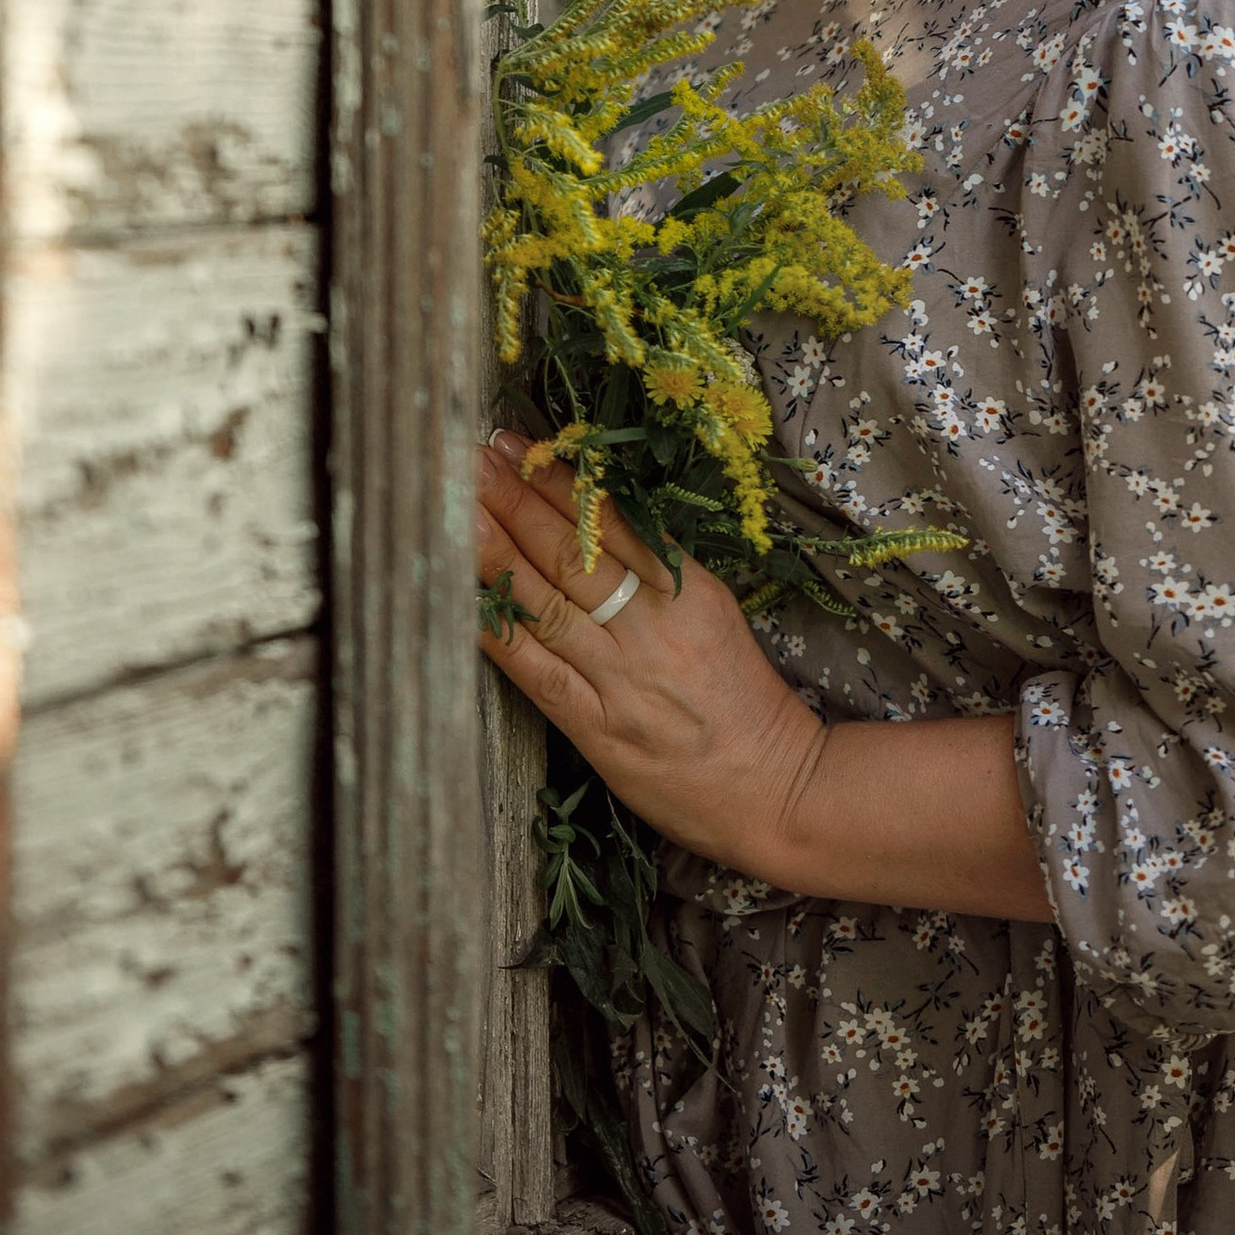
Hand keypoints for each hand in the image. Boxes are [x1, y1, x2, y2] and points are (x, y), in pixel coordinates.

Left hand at [474, 437, 827, 883]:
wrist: (776, 789)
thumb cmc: (744, 701)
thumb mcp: (716, 616)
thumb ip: (662, 572)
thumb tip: (594, 519)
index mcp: (688, 590)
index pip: (613, 521)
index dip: (558, 480)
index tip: (517, 445)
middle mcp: (653, 627)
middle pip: (572, 552)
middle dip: (515, 500)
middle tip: (471, 459)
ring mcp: (623, 679)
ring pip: (548, 603)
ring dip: (496, 552)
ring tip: (457, 510)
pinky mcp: (600, 730)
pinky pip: (538, 674)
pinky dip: (498, 635)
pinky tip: (462, 603)